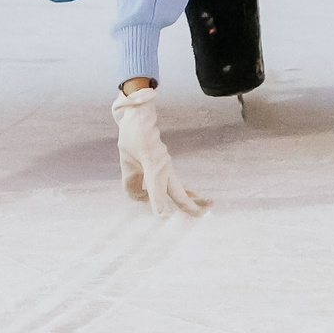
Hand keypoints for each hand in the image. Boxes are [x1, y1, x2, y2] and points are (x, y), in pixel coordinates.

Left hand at [111, 85, 209, 217]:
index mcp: (153, 163)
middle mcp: (164, 167)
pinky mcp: (165, 165)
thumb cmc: (133, 134)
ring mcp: (167, 166)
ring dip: (192, 199)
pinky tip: (192, 196)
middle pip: (179, 191)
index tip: (162, 217)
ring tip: (208, 204)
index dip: (158, 202)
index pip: (156, 188)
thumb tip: (138, 197)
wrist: (140, 115)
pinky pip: (174, 184)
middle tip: (202, 215)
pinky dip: (183, 192)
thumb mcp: (125, 157)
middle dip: (190, 205)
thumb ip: (130, 179)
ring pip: (181, 188)